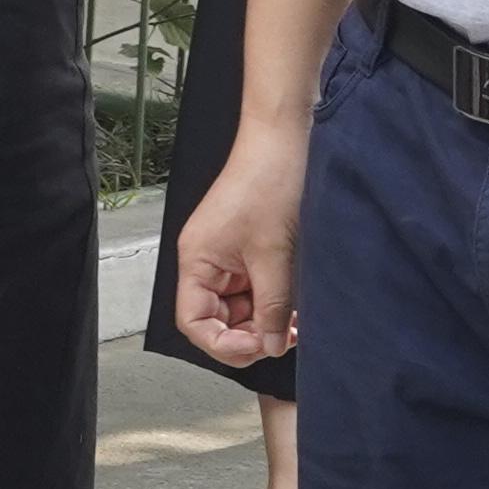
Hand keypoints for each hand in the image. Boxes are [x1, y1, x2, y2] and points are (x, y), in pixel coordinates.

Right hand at [174, 123, 308, 367]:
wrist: (284, 141)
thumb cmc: (269, 182)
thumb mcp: (274, 255)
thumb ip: (272, 307)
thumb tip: (271, 346)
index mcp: (196, 260)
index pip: (194, 321)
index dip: (223, 343)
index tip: (257, 347)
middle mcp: (206, 260)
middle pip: (217, 318)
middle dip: (250, 333)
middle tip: (282, 337)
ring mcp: (227, 255)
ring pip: (239, 307)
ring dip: (265, 319)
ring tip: (294, 322)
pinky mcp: (247, 249)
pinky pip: (254, 289)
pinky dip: (273, 300)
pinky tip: (294, 305)